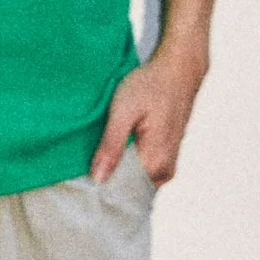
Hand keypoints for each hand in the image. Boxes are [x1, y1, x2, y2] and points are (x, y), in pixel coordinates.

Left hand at [89, 38, 208, 185]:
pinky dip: (129, 165)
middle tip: (86, 168)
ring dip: (118, 172)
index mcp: (154, 160)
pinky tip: (115, 151)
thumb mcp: (123, 111)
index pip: (122, 190)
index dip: (100, 187)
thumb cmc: (151, 85)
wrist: (178, 69)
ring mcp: (169, 163)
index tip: (81, 182)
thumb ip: (111, 145)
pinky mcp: (167, 155)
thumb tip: (98, 179)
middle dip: (108, 181)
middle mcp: (165, 168)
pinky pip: (144, 170)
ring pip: (137, 180)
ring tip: (99, 157)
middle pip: (130, 188)